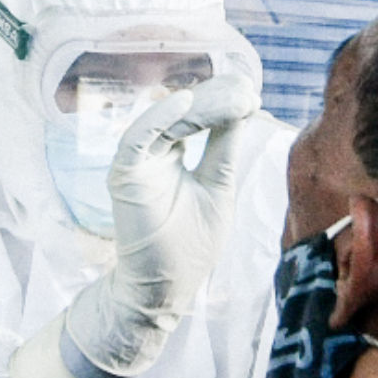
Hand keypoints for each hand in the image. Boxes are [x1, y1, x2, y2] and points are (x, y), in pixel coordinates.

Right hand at [78, 72, 258, 357]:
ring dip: (201, 104)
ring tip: (234, 96)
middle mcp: (153, 152)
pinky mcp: (124, 173)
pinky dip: (159, 116)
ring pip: (167, 118)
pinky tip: (186, 100)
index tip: (253, 94)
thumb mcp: (218, 186)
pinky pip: (138, 137)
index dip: (224, 102)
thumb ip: (224, 148)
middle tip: (247, 90)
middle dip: (217, 98)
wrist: (165, 287)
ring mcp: (137, 161)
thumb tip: (245, 106)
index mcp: (173, 154)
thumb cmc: (191, 243)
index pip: (198, 117)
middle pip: (185, 112)